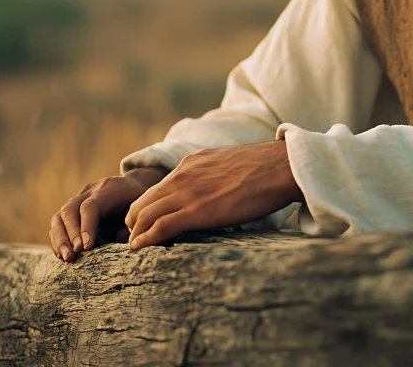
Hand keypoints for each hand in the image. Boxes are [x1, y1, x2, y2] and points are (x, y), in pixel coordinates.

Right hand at [49, 166, 168, 261]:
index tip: (86, 248)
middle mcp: (91, 190)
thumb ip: (133, 225)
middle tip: (74, 255)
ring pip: (60, 215)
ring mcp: (79, 197)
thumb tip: (124, 242)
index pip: (91, 206)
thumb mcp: (143, 209)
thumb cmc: (140, 201)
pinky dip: (58, 238)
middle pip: (71, 209)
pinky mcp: (73, 208)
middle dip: (70, 234)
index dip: (86, 227)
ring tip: (66, 258)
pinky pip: (58, 222)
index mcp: (110, 188)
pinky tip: (62, 255)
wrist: (133, 185)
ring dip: (60, 238)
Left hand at [125, 140, 302, 249]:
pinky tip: (139, 249)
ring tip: (134, 246)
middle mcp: (183, 175)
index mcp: (191, 163)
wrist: (279, 167)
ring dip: (136, 232)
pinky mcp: (197, 211)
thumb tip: (214, 191)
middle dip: (134, 220)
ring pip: (145, 214)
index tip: (144, 221)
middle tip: (133, 237)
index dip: (145, 206)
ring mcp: (188, 192)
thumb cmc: (263, 169)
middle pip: (143, 200)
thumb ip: (212, 175)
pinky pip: (160, 227)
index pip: (157, 187)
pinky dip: (145, 239)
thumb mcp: (228, 164)